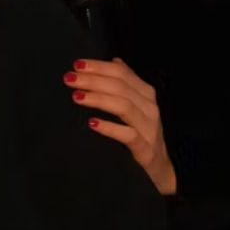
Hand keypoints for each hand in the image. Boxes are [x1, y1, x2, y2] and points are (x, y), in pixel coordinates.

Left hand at [64, 57, 176, 195]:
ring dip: (98, 99)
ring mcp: (149, 128)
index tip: (76, 65)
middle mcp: (149, 108)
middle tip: (69, 79)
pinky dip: (109, 128)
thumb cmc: (141, 134)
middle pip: (120, 87)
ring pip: (124, 107)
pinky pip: (128, 135)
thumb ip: (125, 84)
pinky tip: (92, 124)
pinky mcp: (145, 149)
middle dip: (93, 80)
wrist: (160, 169)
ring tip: (77, 97)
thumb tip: (114, 60)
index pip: (121, 72)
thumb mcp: (135, 106)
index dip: (98, 67)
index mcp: (145, 93)